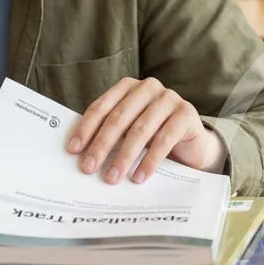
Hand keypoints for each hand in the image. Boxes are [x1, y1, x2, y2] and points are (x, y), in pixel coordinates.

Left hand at [66, 77, 225, 183]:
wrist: (191, 143)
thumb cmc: (153, 135)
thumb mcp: (128, 130)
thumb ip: (109, 133)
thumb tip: (79, 153)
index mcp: (128, 87)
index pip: (101, 107)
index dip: (85, 129)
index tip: (72, 150)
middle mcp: (148, 88)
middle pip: (118, 118)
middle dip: (101, 145)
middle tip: (89, 168)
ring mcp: (169, 98)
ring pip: (140, 129)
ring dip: (124, 156)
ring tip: (113, 177)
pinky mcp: (186, 113)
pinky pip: (164, 139)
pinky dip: (150, 160)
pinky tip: (139, 176)